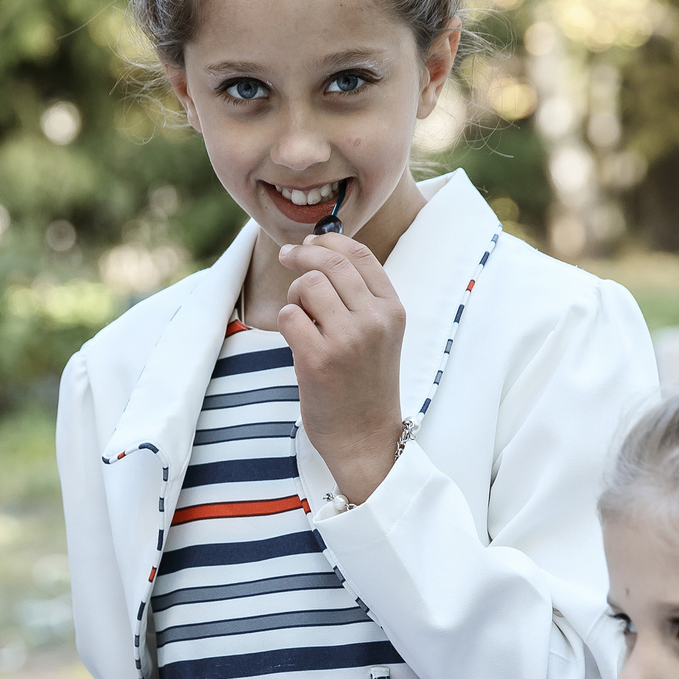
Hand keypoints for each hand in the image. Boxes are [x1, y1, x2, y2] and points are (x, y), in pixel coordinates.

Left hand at [275, 233, 406, 503]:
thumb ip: (360, 298)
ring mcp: (348, 339)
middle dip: (301, 255)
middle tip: (286, 258)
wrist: (365, 439)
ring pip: (307, 285)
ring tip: (301, 321)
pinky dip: (286, 324)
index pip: (360, 255)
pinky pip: (289, 316)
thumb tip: (319, 253)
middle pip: (330, 262)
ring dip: (294, 297)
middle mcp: (375, 320)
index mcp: (392, 310)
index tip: (308, 243)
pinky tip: (297, 343)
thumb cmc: (365, 385)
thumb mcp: (380, 336)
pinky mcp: (319, 359)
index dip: (329, 240)